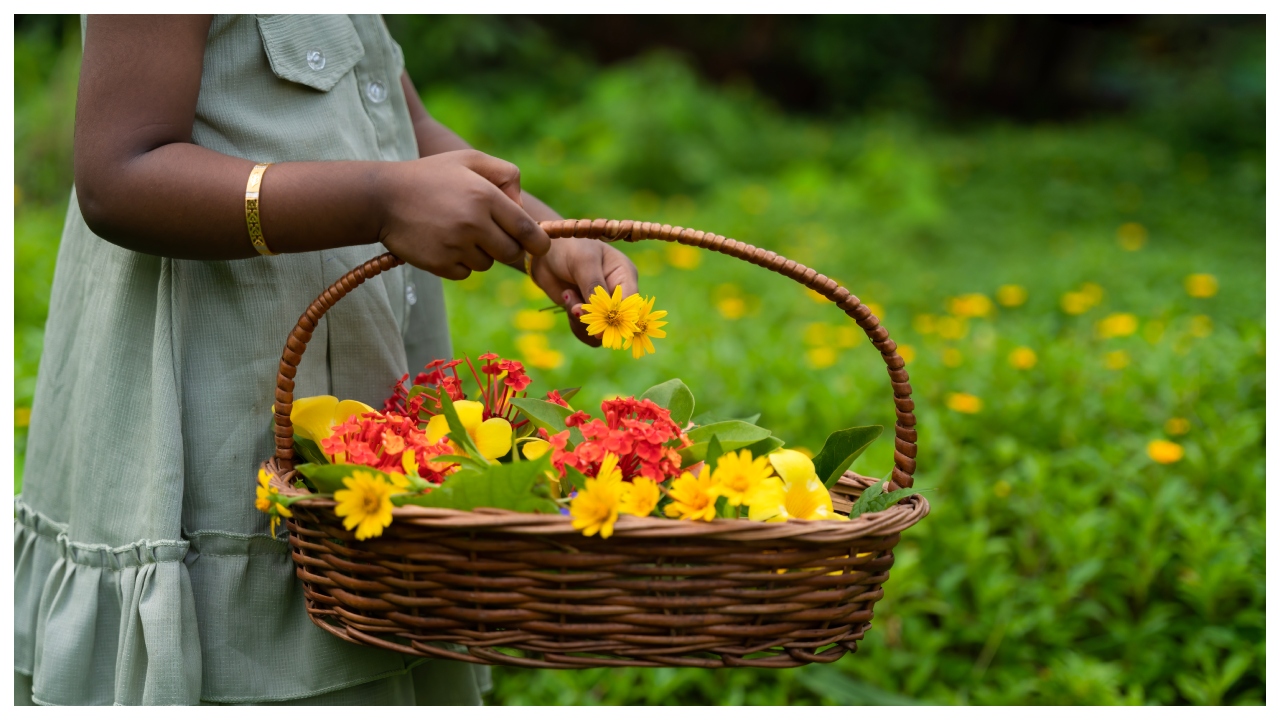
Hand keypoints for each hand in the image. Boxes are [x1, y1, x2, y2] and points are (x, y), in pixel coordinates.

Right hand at [376, 150, 550, 278]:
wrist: (382, 198)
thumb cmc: (431, 176)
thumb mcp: (468, 159)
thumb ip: (505, 174)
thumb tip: (522, 207)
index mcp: (484, 195)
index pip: (527, 229)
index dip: (539, 242)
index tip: (540, 247)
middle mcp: (473, 222)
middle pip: (511, 252)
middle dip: (507, 246)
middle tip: (490, 234)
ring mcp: (455, 245)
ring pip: (487, 264)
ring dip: (480, 253)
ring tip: (457, 232)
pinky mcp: (439, 264)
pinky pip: (465, 273)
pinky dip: (459, 264)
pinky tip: (444, 244)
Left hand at [529, 237, 639, 346]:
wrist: (545, 250)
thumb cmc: (570, 247)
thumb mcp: (584, 262)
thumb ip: (594, 286)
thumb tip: (602, 315)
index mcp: (625, 276)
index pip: (630, 304)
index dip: (618, 318)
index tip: (600, 324)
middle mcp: (618, 293)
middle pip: (617, 323)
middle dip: (595, 320)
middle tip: (574, 307)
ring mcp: (603, 306)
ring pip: (601, 332)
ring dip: (581, 320)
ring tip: (568, 293)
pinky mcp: (588, 315)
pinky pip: (586, 332)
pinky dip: (574, 322)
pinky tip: (566, 297)